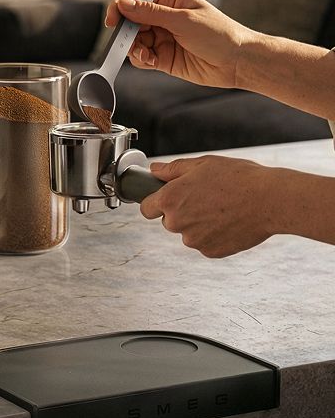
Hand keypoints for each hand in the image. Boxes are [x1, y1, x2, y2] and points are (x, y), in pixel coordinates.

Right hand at [105, 0, 258, 88]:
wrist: (237, 62)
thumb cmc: (220, 34)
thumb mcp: (182, 19)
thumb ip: (150, 13)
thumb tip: (123, 4)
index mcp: (169, 1)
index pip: (137, 0)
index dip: (122, 8)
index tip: (113, 20)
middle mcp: (164, 19)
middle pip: (132, 23)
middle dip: (128, 33)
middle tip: (130, 41)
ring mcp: (163, 38)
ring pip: (134, 42)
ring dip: (134, 48)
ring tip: (145, 53)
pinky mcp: (163, 57)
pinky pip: (142, 57)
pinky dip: (141, 59)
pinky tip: (151, 60)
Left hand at [140, 155, 277, 256]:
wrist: (271, 200)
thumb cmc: (239, 178)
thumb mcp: (202, 164)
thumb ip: (173, 170)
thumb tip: (154, 170)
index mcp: (170, 200)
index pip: (146, 209)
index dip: (155, 203)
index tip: (165, 201)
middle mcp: (177, 223)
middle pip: (169, 221)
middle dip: (181, 212)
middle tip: (205, 199)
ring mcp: (194, 240)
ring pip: (188, 233)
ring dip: (198, 225)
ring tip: (222, 209)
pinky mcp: (211, 252)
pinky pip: (205, 243)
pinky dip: (214, 235)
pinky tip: (229, 222)